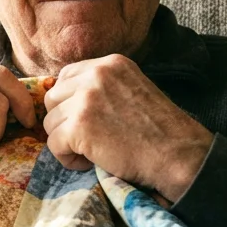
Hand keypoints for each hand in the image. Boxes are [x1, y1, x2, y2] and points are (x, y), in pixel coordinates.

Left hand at [42, 54, 212, 203]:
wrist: (177, 155)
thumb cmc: (160, 131)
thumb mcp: (133, 90)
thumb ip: (103, 87)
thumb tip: (67, 100)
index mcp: (110, 64)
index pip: (66, 77)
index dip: (69, 103)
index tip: (85, 121)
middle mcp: (96, 74)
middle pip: (53, 98)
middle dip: (64, 122)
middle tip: (88, 140)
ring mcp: (86, 99)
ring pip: (50, 122)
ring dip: (66, 142)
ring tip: (91, 153)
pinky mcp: (79, 126)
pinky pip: (54, 144)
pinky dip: (67, 159)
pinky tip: (89, 162)